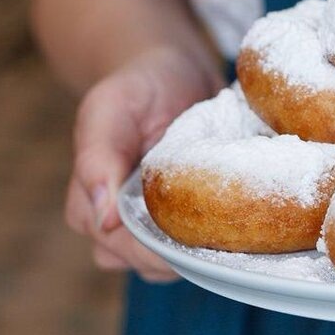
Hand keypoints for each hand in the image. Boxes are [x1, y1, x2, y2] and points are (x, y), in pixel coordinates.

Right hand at [64, 46, 220, 281]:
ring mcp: (155, 224)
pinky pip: (202, 246)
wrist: (175, 70)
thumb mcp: (111, 106)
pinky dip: (222, 236)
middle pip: (149, 264)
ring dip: (207, 248)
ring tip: (238, 218)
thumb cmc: (137, 85)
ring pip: (177, 263)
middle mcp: (120, 223)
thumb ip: (98, 156)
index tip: (193, 235)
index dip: (153, 250)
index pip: (119, 248)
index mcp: (90, 204)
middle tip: (227, 223)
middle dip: (185, 253)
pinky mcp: (188, 218)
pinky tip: (244, 217)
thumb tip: (102, 219)